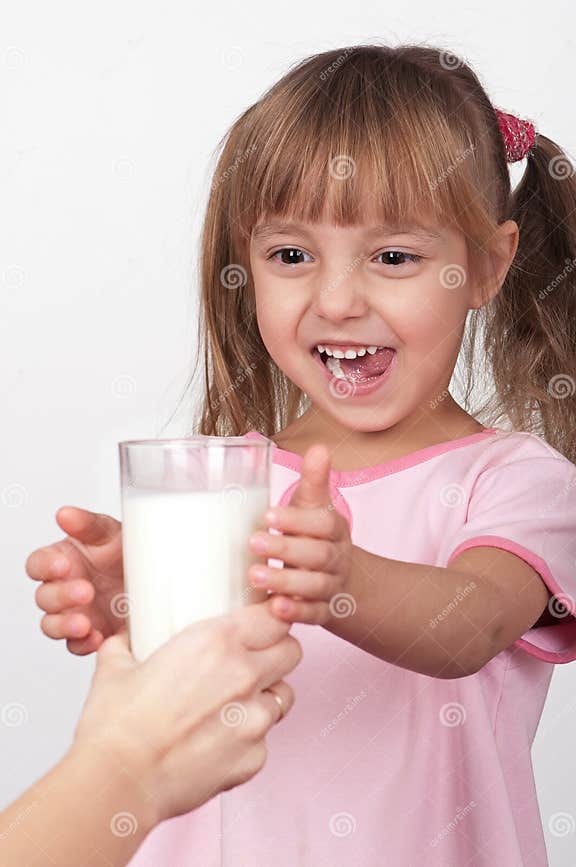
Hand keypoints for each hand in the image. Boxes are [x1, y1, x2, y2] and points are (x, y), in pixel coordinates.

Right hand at [25, 506, 124, 654]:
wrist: (158, 578)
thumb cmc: (127, 552)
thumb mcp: (112, 533)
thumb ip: (88, 524)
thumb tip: (65, 514)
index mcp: (63, 559)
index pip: (38, 564)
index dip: (46, 566)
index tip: (63, 565)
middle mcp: (64, 588)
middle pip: (44, 597)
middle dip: (62, 596)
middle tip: (85, 591)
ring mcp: (75, 612)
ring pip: (53, 624)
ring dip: (65, 624)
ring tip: (85, 623)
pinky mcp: (90, 633)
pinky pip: (76, 644)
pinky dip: (83, 643)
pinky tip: (96, 638)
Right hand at [71, 600, 300, 824]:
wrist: (117, 782)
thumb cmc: (116, 726)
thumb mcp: (115, 666)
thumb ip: (126, 644)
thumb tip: (124, 637)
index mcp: (216, 642)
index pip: (274, 617)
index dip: (271, 619)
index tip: (263, 623)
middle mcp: (244, 675)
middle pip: (291, 651)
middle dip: (278, 653)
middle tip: (256, 660)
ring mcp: (254, 719)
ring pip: (283, 696)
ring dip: (266, 696)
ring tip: (236, 704)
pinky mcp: (254, 758)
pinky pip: (264, 740)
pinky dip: (248, 739)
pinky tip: (218, 742)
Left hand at [247, 443, 352, 624]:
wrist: (342, 580)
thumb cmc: (316, 537)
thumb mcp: (315, 508)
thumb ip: (314, 481)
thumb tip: (319, 447)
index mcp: (334, 529)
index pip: (322, 523)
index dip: (297, 520)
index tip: (268, 515)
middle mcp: (336, 558)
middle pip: (318, 555)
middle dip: (285, 550)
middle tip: (253, 544)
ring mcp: (331, 586)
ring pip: (315, 587)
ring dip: (285, 582)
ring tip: (255, 577)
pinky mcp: (324, 611)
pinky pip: (315, 615)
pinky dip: (297, 613)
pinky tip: (275, 608)